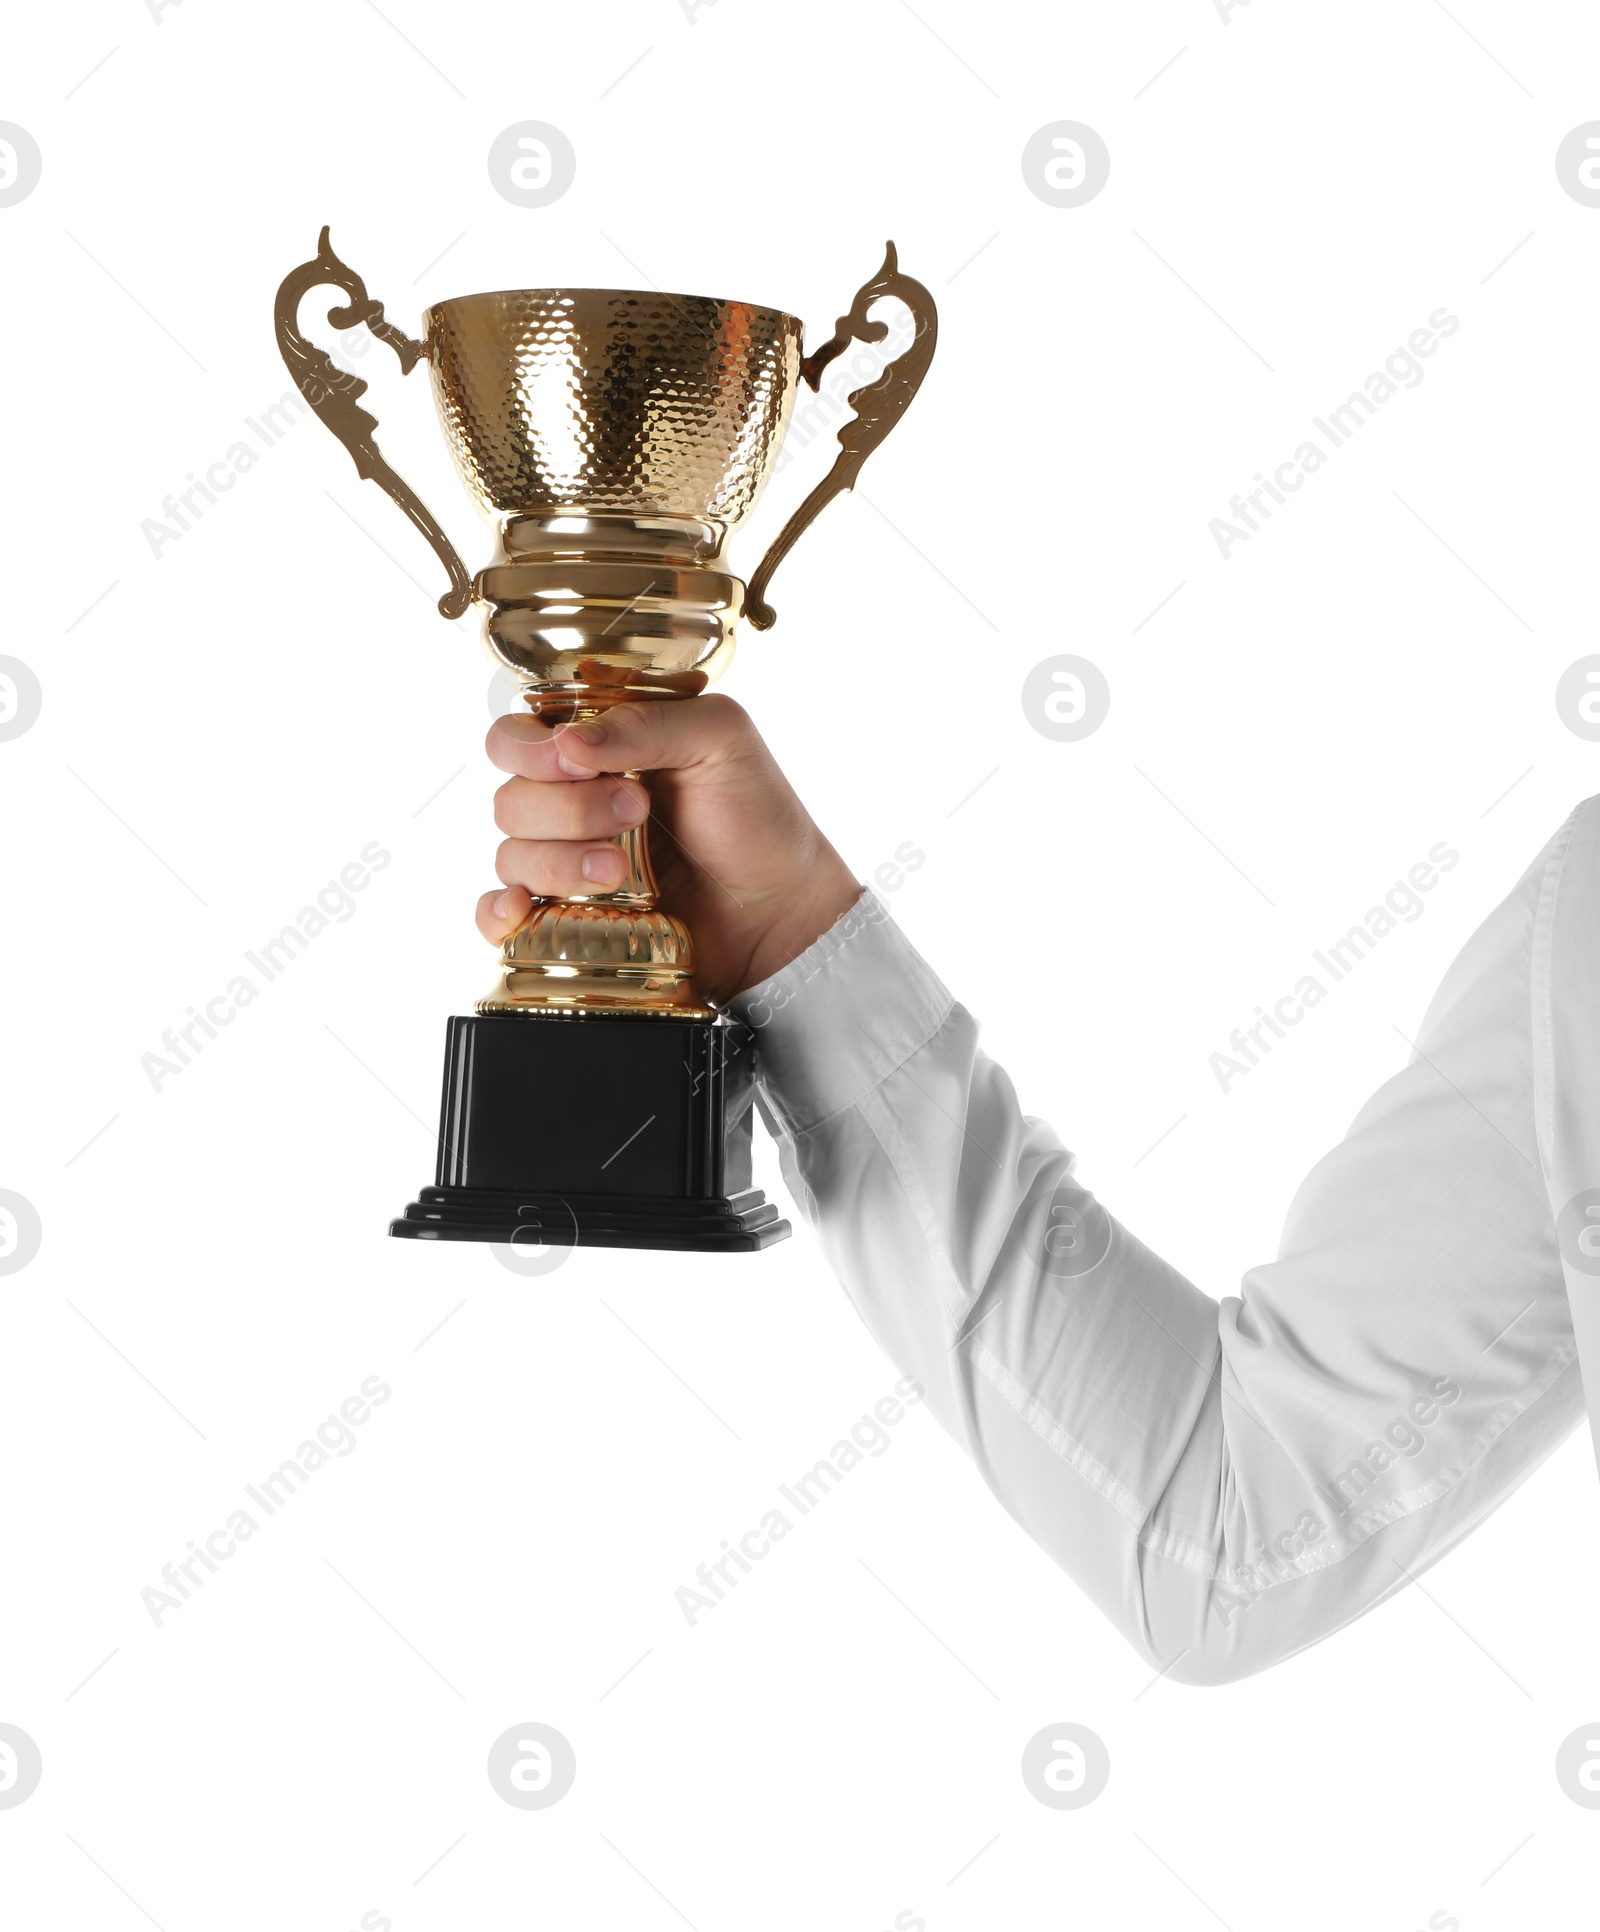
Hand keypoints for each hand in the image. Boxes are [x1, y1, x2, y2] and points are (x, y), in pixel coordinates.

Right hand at [475, 696, 861, 1004]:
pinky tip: (524, 908)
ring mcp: (567, 863)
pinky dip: (499, 912)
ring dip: (557, 861)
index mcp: (599, 750)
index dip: (534, 749)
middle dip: (566, 808)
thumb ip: (647, 723)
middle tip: (635, 814)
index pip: (519, 736)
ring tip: (620, 873)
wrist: (781, 913)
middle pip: (510, 797)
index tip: (581, 764)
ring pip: (510, 854)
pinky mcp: (567, 918)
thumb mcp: (721, 741)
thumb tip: (569, 742)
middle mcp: (573, 802)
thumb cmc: (758, 820)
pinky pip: (499, 916)